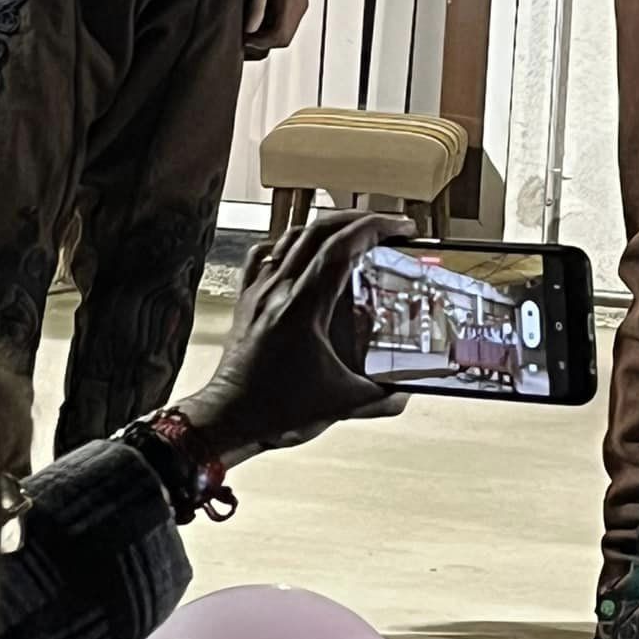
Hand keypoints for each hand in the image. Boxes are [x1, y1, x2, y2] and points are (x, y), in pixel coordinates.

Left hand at [176, 211, 413, 465]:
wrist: (228, 419)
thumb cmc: (279, 411)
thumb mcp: (341, 405)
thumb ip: (382, 399)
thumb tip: (410, 393)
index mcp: (303, 307)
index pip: (341, 248)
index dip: (374, 228)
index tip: (401, 227)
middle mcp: (278, 290)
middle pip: (319, 231)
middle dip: (358, 219)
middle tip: (387, 224)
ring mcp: (258, 291)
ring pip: (292, 237)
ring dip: (326, 226)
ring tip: (353, 230)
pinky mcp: (245, 300)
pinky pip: (263, 255)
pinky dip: (286, 243)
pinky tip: (300, 249)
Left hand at [244, 0, 308, 59]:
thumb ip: (256, 5)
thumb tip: (249, 29)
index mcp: (292, 4)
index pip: (280, 36)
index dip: (261, 43)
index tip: (244, 39)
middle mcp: (299, 10)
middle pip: (283, 39)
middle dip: (263, 43)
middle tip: (243, 38)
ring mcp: (298, 8)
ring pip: (284, 34)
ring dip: (266, 36)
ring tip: (248, 30)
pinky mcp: (294, 6)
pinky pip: (283, 25)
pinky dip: (270, 29)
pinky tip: (257, 22)